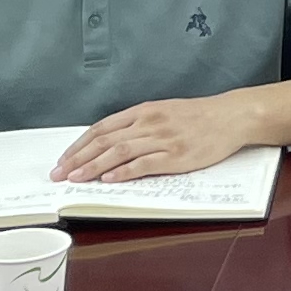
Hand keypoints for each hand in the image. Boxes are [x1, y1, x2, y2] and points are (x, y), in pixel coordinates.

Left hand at [52, 98, 243, 184]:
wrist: (231, 116)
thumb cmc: (197, 117)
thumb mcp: (163, 112)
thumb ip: (138, 125)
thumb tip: (109, 143)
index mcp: (143, 111)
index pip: (101, 128)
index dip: (79, 145)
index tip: (63, 159)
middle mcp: (149, 123)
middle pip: (105, 141)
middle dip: (78, 159)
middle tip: (59, 174)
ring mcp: (162, 139)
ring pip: (119, 152)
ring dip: (93, 167)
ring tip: (76, 179)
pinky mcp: (177, 156)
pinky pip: (145, 164)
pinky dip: (124, 171)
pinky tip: (109, 179)